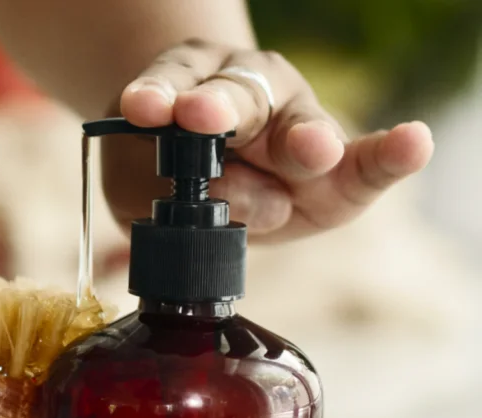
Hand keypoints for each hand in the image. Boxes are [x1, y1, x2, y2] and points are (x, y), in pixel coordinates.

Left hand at [103, 39, 433, 242]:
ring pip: (296, 132)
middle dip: (222, 109)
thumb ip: (156, 187)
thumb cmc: (163, 171)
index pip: (174, 83)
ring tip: (313, 151)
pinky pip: (367, 165)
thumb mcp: (137, 182)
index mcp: (190, 85)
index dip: (159, 96)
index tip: (142, 108)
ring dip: (301, 140)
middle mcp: (250, 91)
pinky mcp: (339, 172)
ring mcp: (295, 125)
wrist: (209, 174)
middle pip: (240, 98)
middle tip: (201, 116)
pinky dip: (390, 155)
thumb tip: (211, 201)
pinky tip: (413, 143)